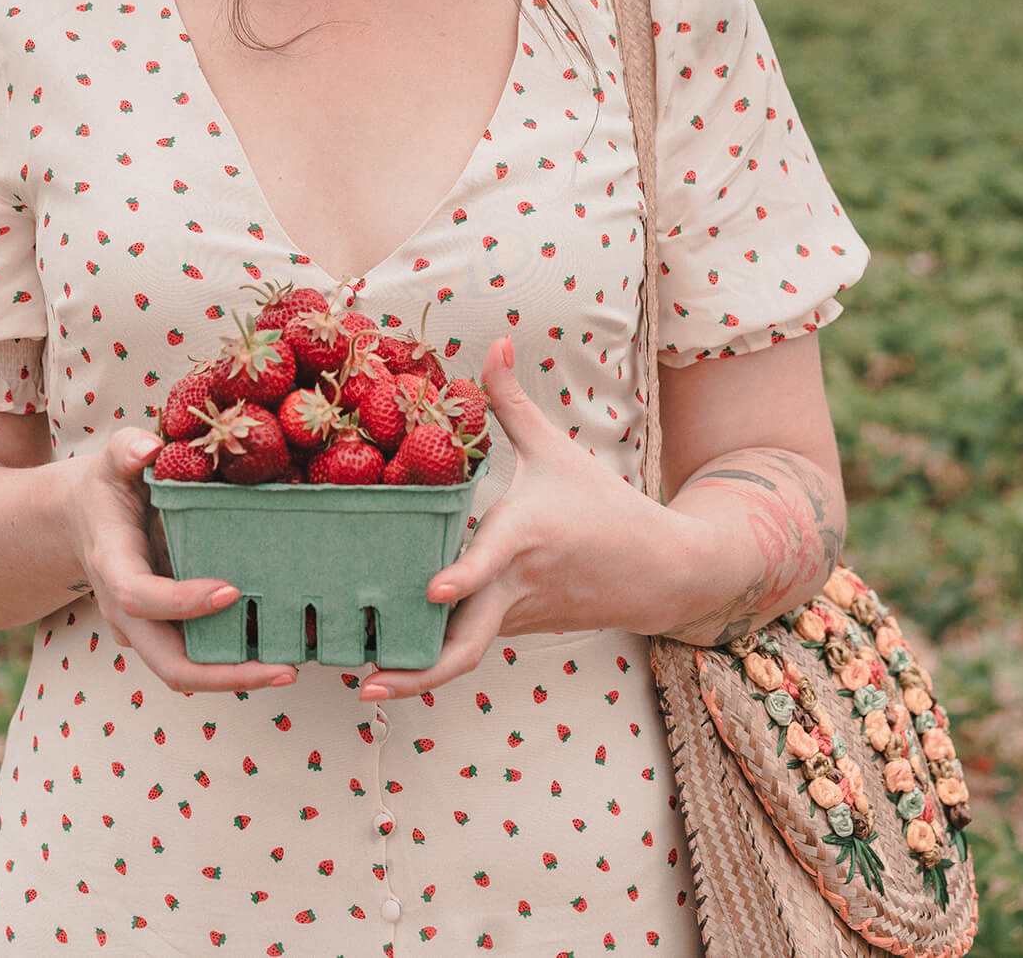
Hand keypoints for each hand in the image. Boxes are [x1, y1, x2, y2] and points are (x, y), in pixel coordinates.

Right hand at [60, 430, 297, 695]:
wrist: (83, 521)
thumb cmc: (106, 487)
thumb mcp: (111, 461)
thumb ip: (127, 450)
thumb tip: (150, 447)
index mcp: (113, 567)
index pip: (142, 598)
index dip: (184, 602)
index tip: (232, 590)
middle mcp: (126, 613)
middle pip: (170, 665)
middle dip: (226, 674)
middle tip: (283, 669)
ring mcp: (145, 630)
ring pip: (186, 673)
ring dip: (237, 676)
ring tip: (290, 667)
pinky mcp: (166, 632)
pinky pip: (198, 658)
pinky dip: (234, 662)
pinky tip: (279, 653)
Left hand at [358, 337, 698, 700]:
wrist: (659, 572)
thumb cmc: (600, 504)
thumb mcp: (555, 448)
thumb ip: (512, 400)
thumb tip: (496, 339)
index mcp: (524, 537)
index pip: (490, 562)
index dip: (461, 578)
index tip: (430, 591)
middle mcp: (515, 586)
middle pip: (467, 645)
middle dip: (417, 671)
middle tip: (366, 681)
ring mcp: (514, 618)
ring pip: (463, 653)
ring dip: (417, 673)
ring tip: (364, 683)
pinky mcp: (514, 631)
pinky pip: (470, 643)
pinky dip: (434, 655)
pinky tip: (389, 658)